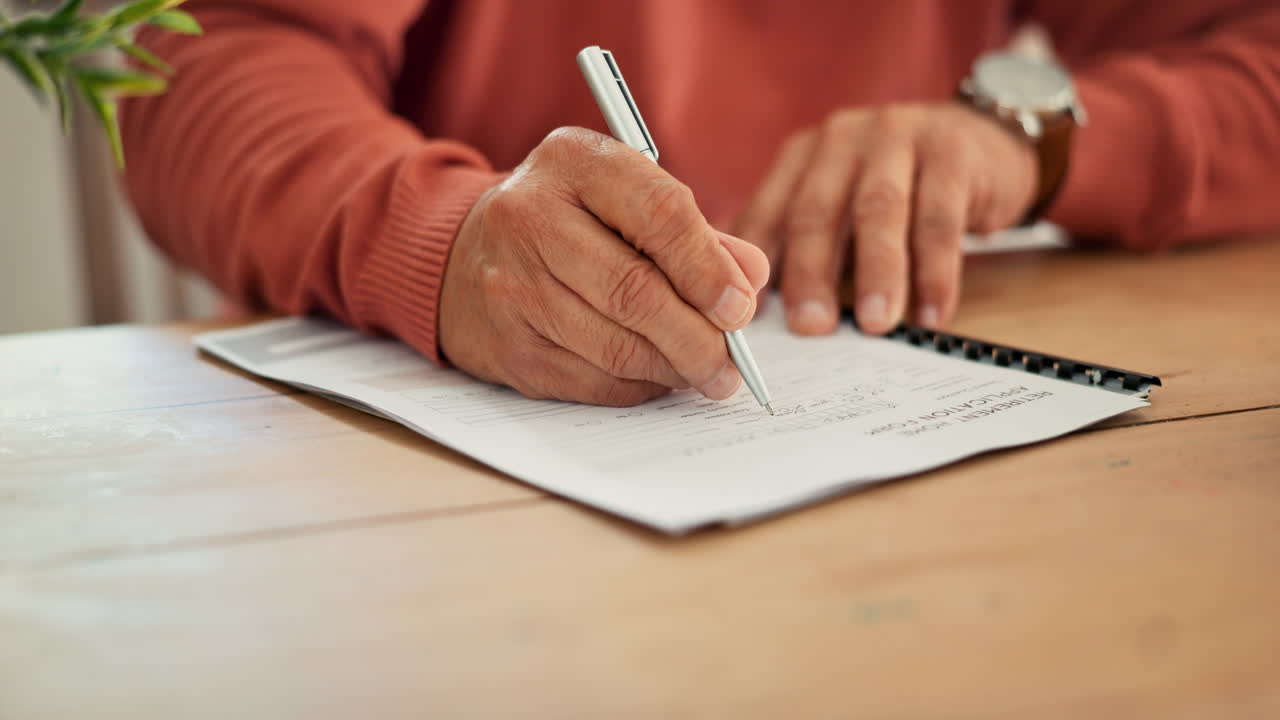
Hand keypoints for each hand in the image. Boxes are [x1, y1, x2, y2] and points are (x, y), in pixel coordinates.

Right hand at [439, 128, 768, 405]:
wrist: (461, 254)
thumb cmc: (567, 222)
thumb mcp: (623, 199)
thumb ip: (693, 233)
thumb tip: (751, 279)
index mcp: (573, 162)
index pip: (659, 212)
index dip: (708, 268)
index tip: (741, 308)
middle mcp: (530, 218)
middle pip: (635, 292)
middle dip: (698, 337)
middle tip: (732, 363)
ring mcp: (511, 285)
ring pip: (616, 346)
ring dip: (673, 369)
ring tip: (706, 373)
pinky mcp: (508, 345)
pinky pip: (591, 381)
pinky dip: (637, 386)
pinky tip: (656, 376)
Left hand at [735, 102, 1037, 334]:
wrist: (984, 141)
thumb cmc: (899, 188)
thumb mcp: (843, 204)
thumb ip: (804, 243)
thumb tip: (758, 308)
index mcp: (806, 154)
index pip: (770, 210)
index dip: (758, 263)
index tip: (749, 313)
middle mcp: (845, 139)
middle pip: (818, 209)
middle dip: (811, 271)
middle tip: (809, 325)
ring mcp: (900, 138)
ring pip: (879, 210)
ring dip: (877, 273)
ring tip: (874, 324)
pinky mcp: (953, 152)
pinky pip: (941, 220)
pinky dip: (937, 274)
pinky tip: (933, 314)